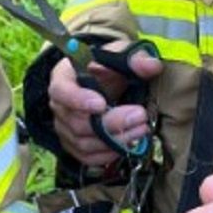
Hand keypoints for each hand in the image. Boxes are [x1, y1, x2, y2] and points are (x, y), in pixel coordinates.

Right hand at [49, 40, 161, 167]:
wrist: (102, 84)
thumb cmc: (106, 68)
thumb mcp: (119, 55)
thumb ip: (135, 58)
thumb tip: (152, 66)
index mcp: (63, 78)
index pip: (61, 92)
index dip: (79, 100)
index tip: (101, 104)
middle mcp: (59, 107)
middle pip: (78, 123)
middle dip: (111, 123)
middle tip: (140, 116)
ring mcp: (65, 129)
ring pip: (84, 143)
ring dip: (115, 140)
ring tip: (142, 129)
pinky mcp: (74, 146)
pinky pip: (88, 158)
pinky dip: (109, 154)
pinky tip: (128, 145)